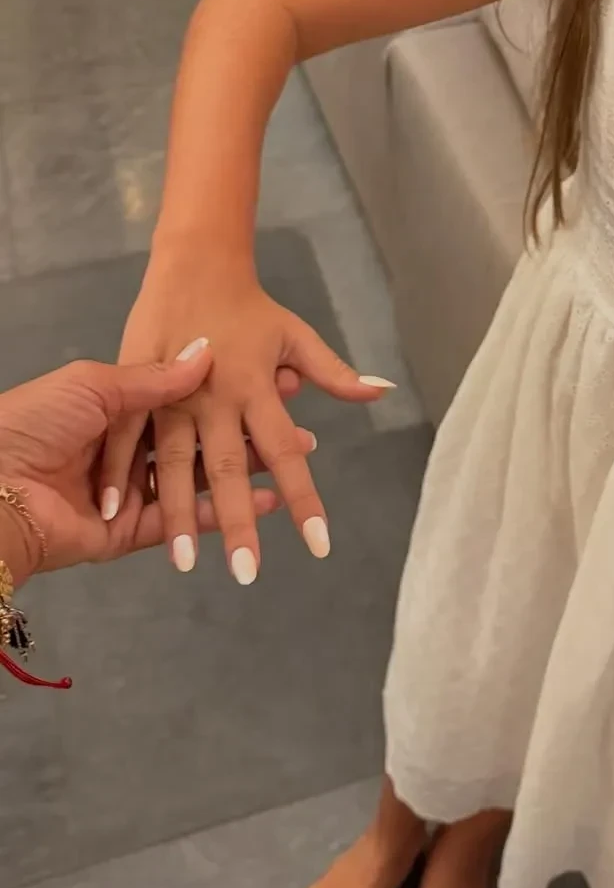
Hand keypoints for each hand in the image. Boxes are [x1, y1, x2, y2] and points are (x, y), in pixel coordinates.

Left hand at [0, 348, 307, 581]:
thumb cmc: (35, 420)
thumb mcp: (95, 384)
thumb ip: (154, 380)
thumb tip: (207, 354)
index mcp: (117, 408)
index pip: (188, 400)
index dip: (232, 391)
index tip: (282, 379)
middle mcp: (132, 452)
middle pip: (204, 443)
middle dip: (254, 436)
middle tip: (303, 429)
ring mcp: (132, 493)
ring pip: (202, 483)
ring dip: (250, 474)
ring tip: (296, 463)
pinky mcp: (130, 532)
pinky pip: (184, 522)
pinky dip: (226, 513)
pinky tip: (268, 501)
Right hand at [103, 255, 392, 583]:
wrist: (196, 265)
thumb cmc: (252, 308)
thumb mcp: (297, 336)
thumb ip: (335, 373)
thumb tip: (383, 392)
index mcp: (257, 388)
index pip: (287, 452)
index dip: (304, 499)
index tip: (319, 545)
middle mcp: (217, 397)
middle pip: (232, 467)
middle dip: (239, 521)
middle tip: (246, 574)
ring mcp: (172, 393)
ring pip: (177, 461)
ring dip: (178, 512)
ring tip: (185, 562)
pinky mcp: (136, 384)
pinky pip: (127, 436)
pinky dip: (121, 473)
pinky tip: (116, 511)